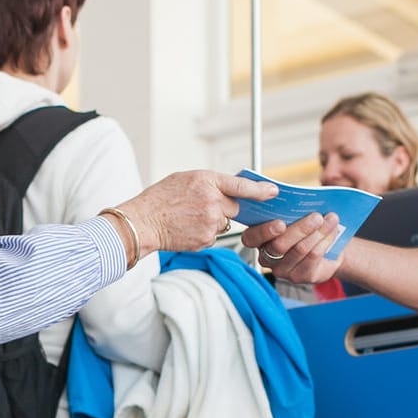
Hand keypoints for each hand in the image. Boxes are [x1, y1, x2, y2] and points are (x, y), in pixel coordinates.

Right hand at [117, 172, 277, 256]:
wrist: (143, 222)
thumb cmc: (160, 199)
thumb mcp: (185, 179)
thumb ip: (209, 183)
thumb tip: (228, 189)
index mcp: (207, 181)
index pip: (241, 186)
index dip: (261, 190)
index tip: (274, 192)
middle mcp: (212, 201)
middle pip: (234, 207)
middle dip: (223, 208)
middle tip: (201, 207)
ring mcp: (211, 222)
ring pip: (223, 223)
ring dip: (212, 221)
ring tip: (189, 218)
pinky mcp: (207, 239)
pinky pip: (214, 235)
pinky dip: (204, 233)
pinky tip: (187, 228)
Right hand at [241, 213, 344, 284]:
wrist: (326, 247)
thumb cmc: (305, 227)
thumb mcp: (294, 216)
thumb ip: (289, 209)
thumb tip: (297, 197)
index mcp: (258, 239)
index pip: (251, 238)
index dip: (264, 231)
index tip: (281, 223)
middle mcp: (266, 257)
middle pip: (279, 245)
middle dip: (300, 229)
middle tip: (316, 216)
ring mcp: (282, 270)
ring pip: (299, 250)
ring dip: (318, 232)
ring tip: (331, 219)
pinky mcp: (300, 276)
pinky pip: (313, 257)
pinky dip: (325, 241)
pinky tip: (332, 230)